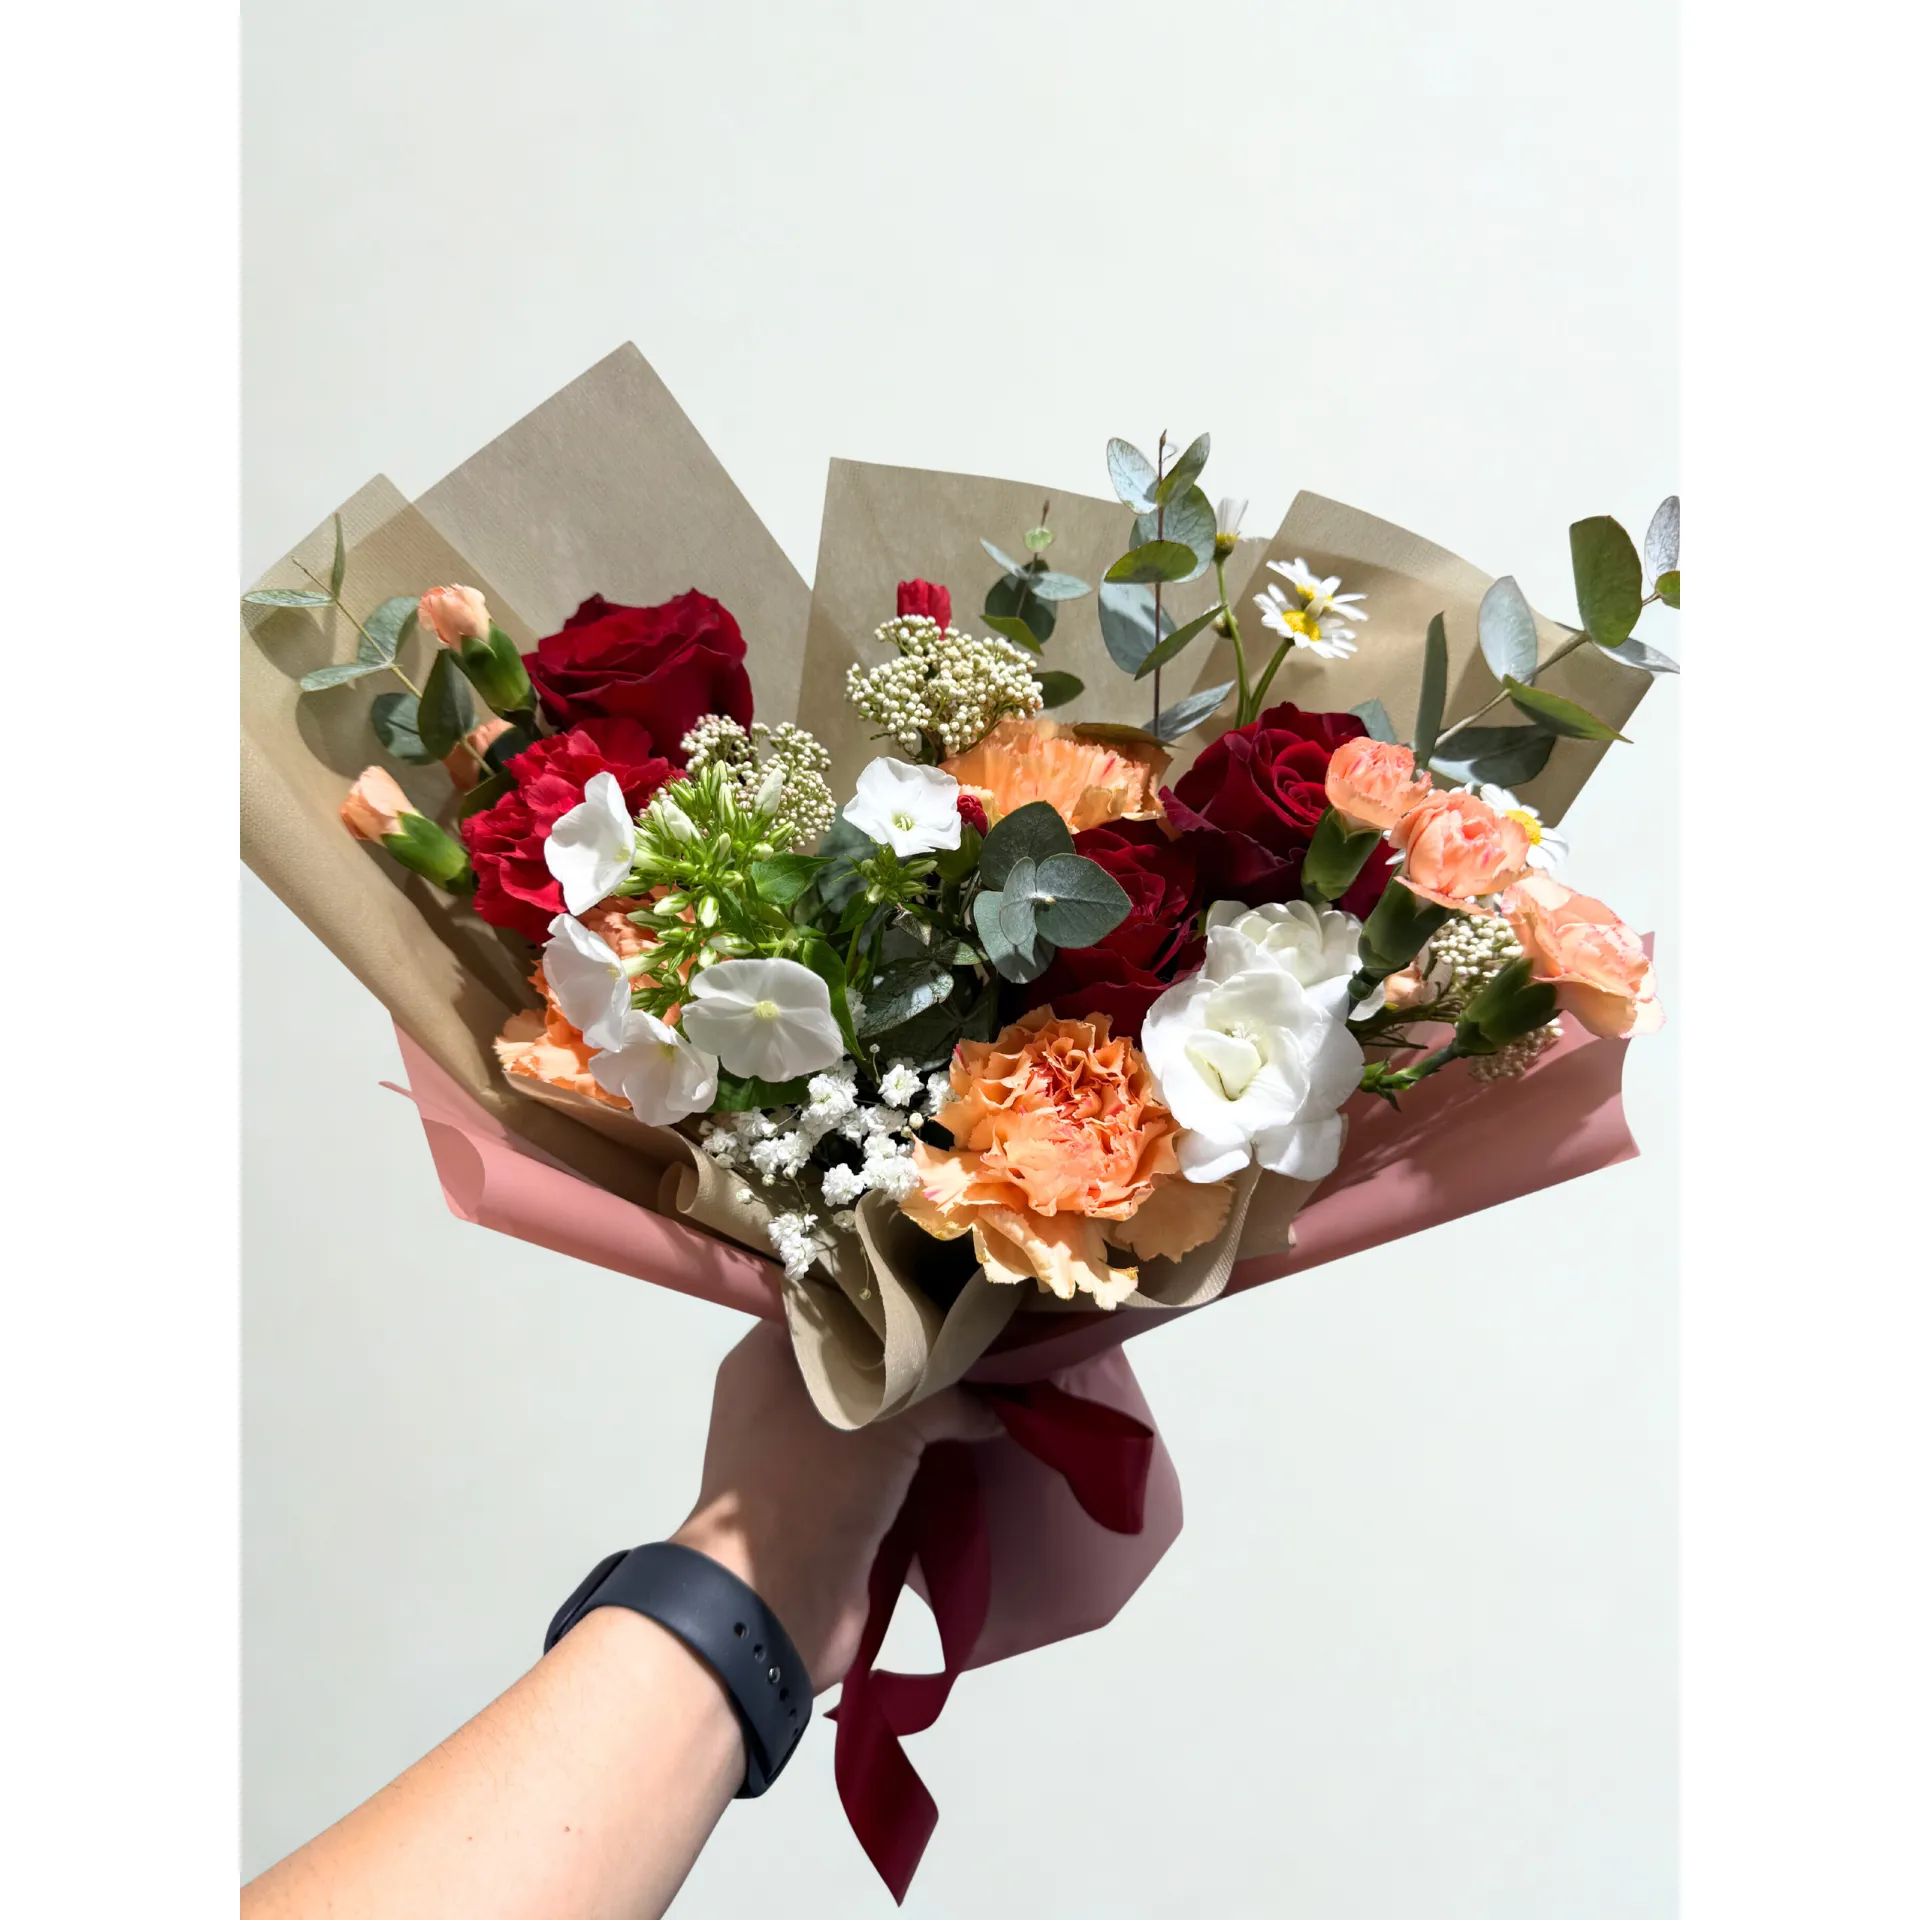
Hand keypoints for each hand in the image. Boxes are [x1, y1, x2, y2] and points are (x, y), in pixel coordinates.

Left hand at [671, 1320, 998, 1687]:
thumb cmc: (812, 1482)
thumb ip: (947, 1396)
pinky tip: (981, 1437)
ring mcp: (809, 1452)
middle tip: (989, 1330)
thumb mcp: (886, 1416)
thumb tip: (995, 1406)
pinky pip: (891, 1462)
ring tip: (999, 1379)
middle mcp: (783, 1395)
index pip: (835, 1297)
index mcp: (769, 1355)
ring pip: (882, 1413)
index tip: (952, 1280)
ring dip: (932, 1407)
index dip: (892, 1289)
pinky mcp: (838, 1500)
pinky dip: (929, 1454)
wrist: (777, 1603)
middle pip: (866, 1356)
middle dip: (925, 1351)